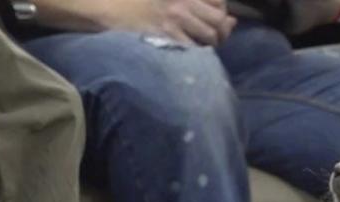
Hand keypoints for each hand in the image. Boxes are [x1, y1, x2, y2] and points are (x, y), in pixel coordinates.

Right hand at [100, 0, 236, 45]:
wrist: (106, 9)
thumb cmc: (133, 4)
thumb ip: (198, 5)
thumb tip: (232, 21)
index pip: (219, 3)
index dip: (221, 16)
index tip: (214, 23)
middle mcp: (183, 3)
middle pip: (219, 21)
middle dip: (220, 34)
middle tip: (209, 41)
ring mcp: (176, 19)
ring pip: (210, 37)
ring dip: (209, 46)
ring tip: (197, 49)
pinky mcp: (167, 36)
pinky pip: (194, 50)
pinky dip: (196, 57)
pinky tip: (188, 59)